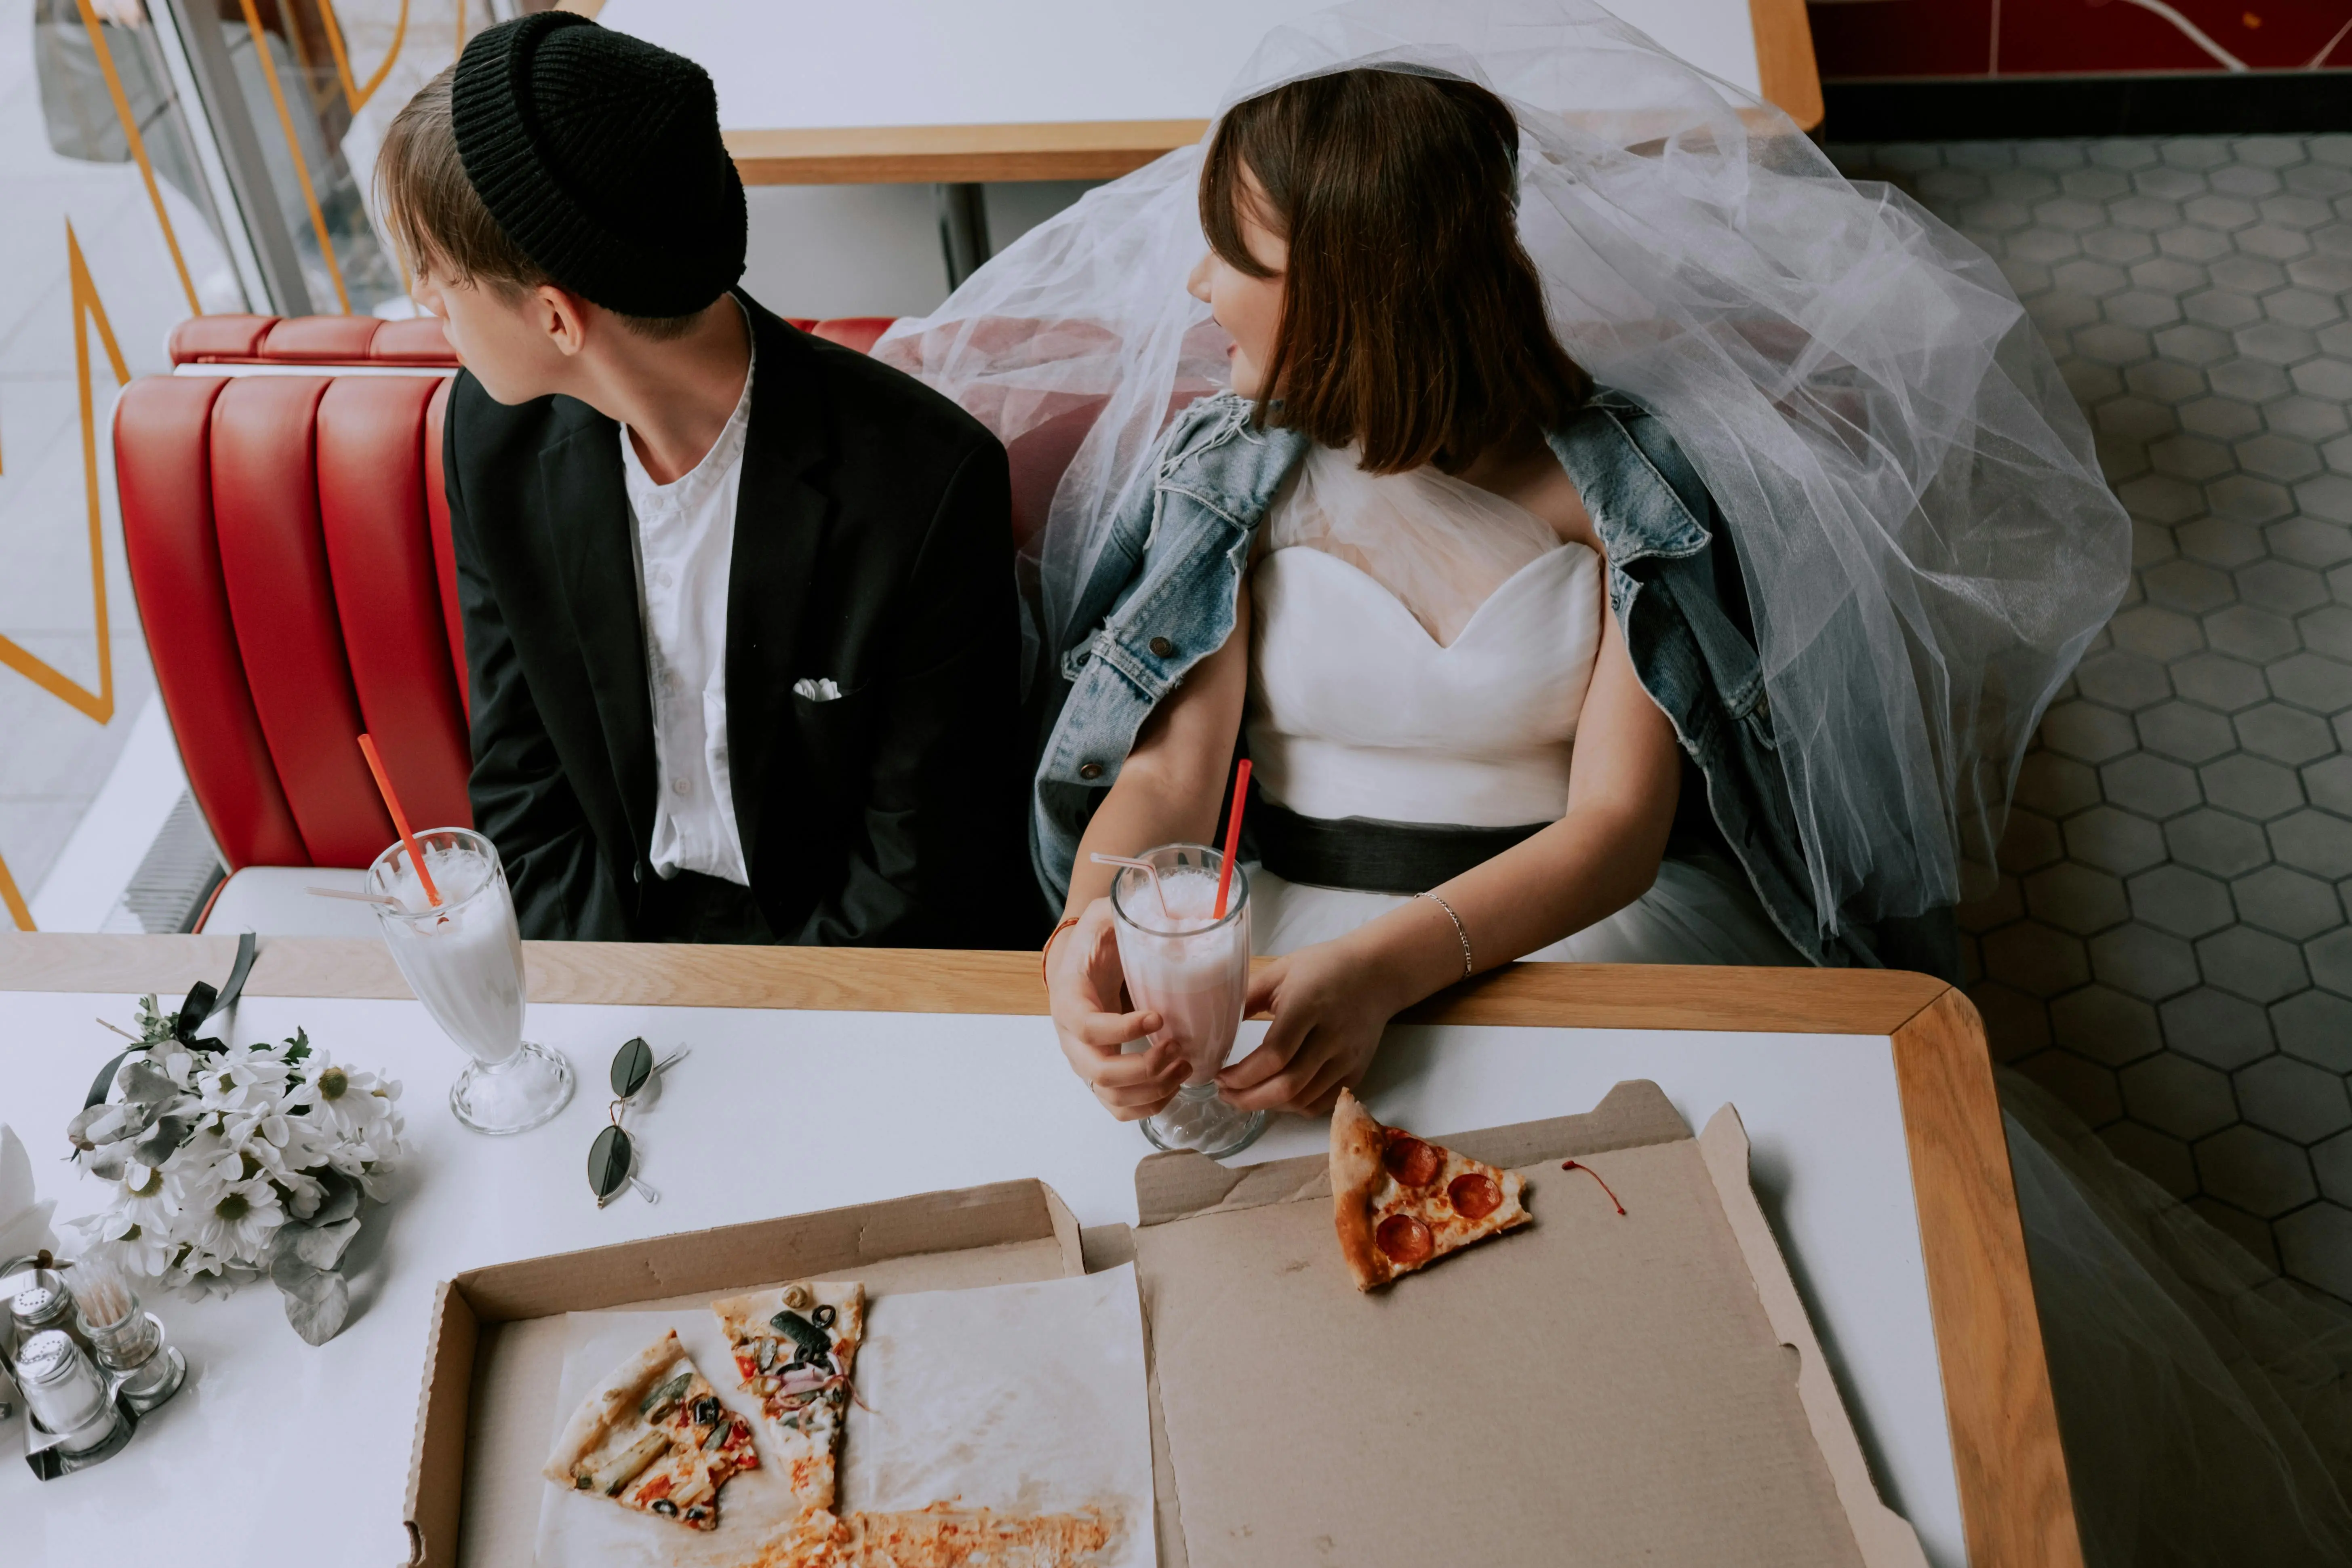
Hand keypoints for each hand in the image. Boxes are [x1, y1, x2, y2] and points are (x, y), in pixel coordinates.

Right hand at [1046, 899, 1189, 1120]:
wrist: (1081, 966)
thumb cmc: (1097, 944)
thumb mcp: (1104, 919)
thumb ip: (1122, 913)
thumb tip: (1159, 913)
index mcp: (1069, 1000)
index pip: (1087, 1026)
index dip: (1121, 1029)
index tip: (1158, 1016)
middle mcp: (1071, 1038)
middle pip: (1100, 1072)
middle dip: (1145, 1068)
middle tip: (1179, 1050)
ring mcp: (1085, 1061)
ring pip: (1111, 1094)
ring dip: (1152, 1088)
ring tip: (1184, 1065)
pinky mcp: (1101, 1075)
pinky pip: (1118, 1106)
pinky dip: (1147, 1105)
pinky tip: (1174, 1086)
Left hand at [1217, 935, 1400, 1115]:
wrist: (1377, 973)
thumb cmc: (1323, 967)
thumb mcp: (1280, 970)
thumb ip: (1246, 997)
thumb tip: (1211, 1026)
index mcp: (1308, 1006)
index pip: (1273, 1055)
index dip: (1241, 1075)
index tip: (1219, 1074)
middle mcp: (1331, 1037)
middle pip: (1287, 1086)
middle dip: (1247, 1099)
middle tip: (1224, 1094)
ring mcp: (1347, 1058)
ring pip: (1303, 1100)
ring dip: (1267, 1106)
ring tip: (1243, 1096)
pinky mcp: (1357, 1071)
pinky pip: (1322, 1104)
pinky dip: (1294, 1107)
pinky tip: (1275, 1097)